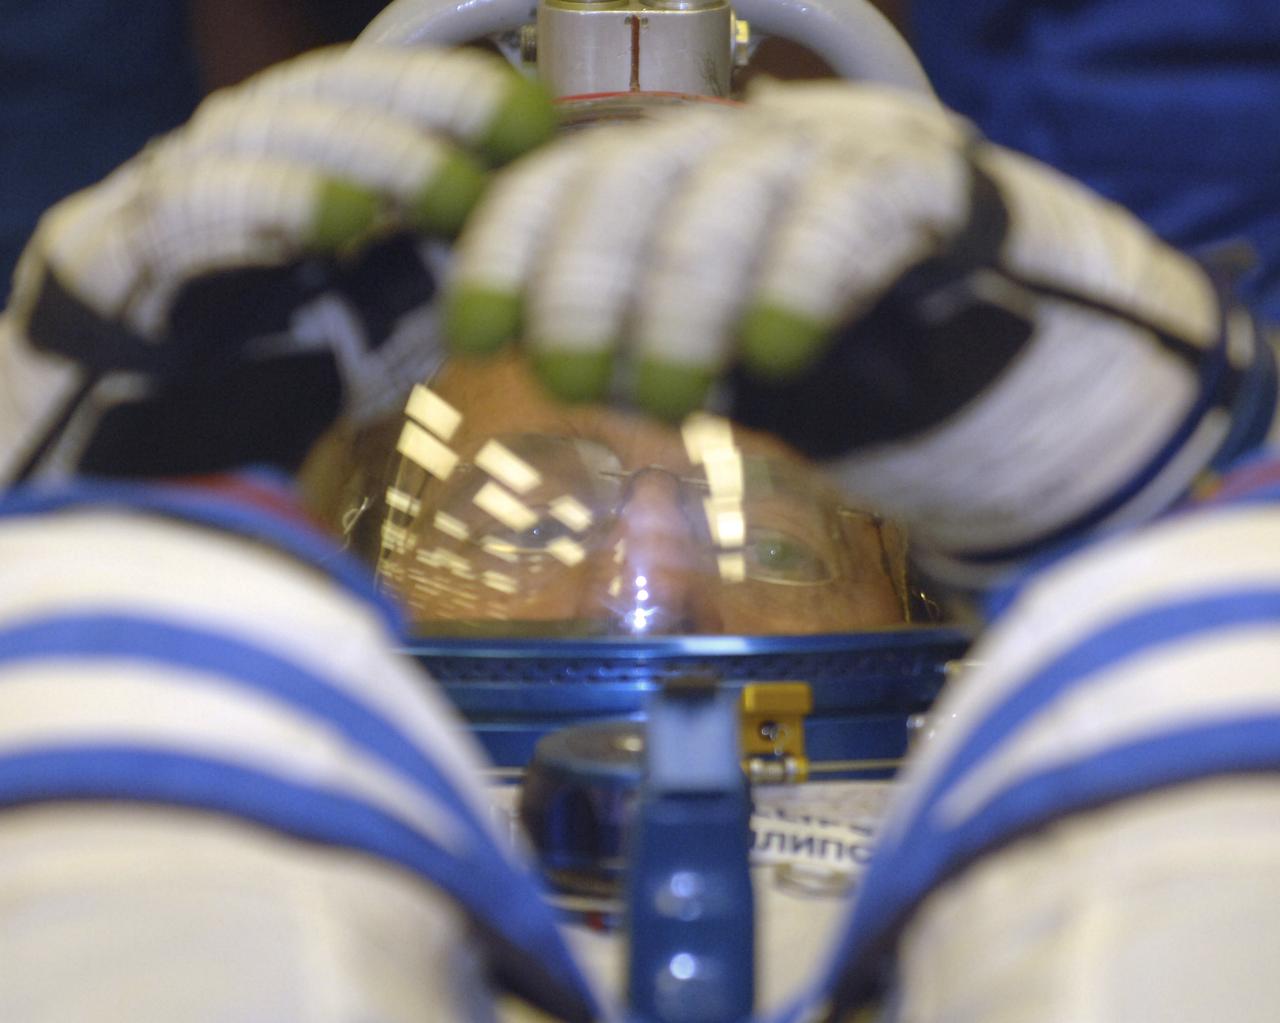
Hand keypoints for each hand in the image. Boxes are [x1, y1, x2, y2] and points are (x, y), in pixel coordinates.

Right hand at [0, 45, 554, 482]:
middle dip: (424, 107)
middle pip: (323, 96)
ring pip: (262, 134)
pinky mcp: (106, 248)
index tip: (530, 119)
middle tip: (506, 137)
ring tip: (447, 185)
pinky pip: (191, 204)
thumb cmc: (270, 379)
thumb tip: (515, 230)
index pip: (369, 94)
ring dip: (366, 154)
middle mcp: (228, 160)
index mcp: (292, 163)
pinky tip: (339, 217)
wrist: (142, 456)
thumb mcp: (383, 326)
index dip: (449, 93)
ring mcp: (162, 194)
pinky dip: (272, 204)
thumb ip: (437, 276)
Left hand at [445, 82, 1270, 582]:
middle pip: (636, 172)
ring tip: (666, 400)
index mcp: (685, 174)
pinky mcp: (932, 178)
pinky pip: (852, 209)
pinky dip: (802, 279)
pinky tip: (775, 351)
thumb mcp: (715, 361)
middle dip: (585, 280)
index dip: (509, 247)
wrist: (1002, 359)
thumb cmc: (840, 367)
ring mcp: (841, 148)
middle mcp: (751, 140)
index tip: (474, 337)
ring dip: (680, 299)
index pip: (568, 178)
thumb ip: (637, 351)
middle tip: (567, 380)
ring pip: (733, 188)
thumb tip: (538, 362)